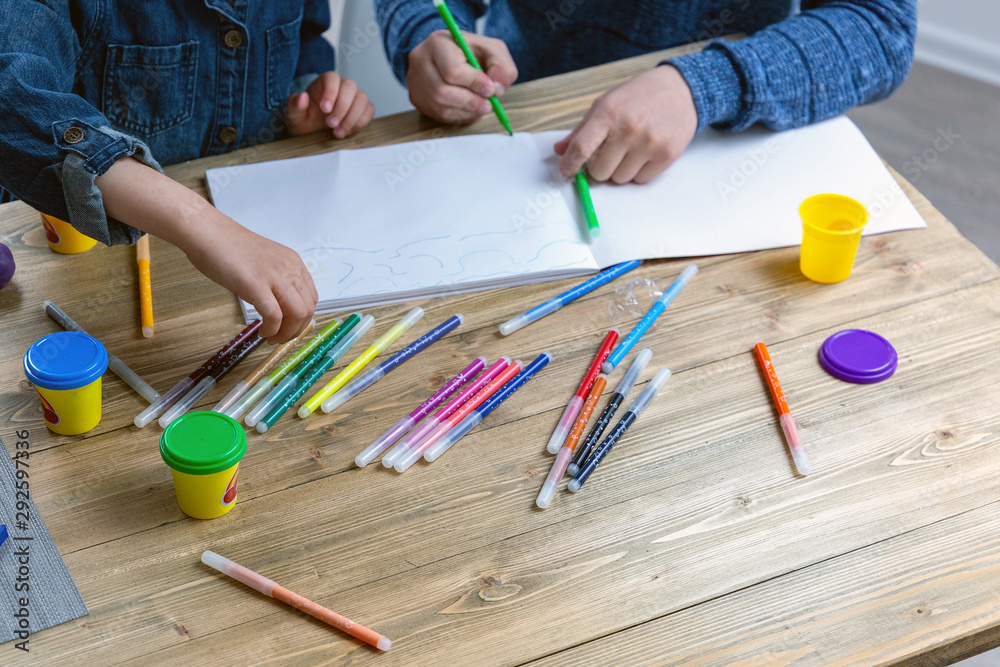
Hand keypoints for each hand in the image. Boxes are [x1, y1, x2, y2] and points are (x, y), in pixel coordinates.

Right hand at [96, 157, 317, 343]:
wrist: (207, 233)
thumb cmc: (227, 247)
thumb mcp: (264, 263)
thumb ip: (276, 280)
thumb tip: (278, 304)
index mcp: (293, 263)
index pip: (311, 297)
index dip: (303, 318)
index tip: (289, 327)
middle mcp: (290, 268)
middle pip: (307, 309)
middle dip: (296, 330)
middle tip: (280, 338)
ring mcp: (275, 276)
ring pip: (297, 314)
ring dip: (286, 333)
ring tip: (271, 337)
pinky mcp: (256, 285)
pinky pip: (274, 316)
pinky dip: (271, 330)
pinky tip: (262, 331)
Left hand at [286, 72, 374, 138]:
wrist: (314, 135)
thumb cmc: (305, 121)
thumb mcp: (295, 115)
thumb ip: (295, 105)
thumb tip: (301, 96)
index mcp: (324, 82)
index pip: (332, 78)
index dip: (331, 92)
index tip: (325, 109)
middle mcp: (341, 86)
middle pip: (350, 87)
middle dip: (342, 107)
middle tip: (330, 124)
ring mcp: (354, 97)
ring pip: (362, 99)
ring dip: (351, 117)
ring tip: (338, 132)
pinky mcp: (363, 109)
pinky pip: (369, 111)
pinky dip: (360, 122)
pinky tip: (348, 132)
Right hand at [406, 30, 516, 123]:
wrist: (447, 55)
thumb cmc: (470, 51)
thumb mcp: (491, 49)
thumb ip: (501, 66)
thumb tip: (497, 89)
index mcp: (438, 43)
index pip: (452, 70)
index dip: (475, 83)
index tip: (491, 89)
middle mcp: (421, 61)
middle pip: (443, 91)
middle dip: (471, 101)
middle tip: (488, 103)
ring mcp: (416, 81)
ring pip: (441, 106)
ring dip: (466, 110)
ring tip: (482, 106)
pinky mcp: (417, 98)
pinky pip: (438, 115)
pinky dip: (459, 115)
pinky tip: (469, 109)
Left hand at [554, 66, 697, 183]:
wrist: (681, 90)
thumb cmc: (639, 96)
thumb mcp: (606, 103)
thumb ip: (582, 129)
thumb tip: (560, 150)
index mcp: (608, 112)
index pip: (581, 148)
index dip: (570, 165)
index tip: (567, 172)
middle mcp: (629, 128)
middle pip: (600, 171)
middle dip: (600, 167)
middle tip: (610, 153)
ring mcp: (650, 143)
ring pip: (620, 179)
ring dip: (621, 170)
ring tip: (631, 149)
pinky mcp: (667, 155)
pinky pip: (641, 180)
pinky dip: (640, 172)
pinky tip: (645, 153)